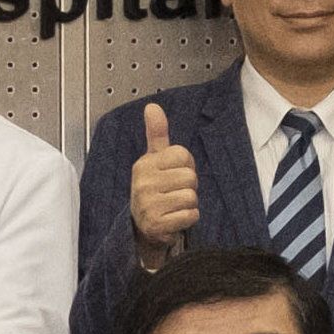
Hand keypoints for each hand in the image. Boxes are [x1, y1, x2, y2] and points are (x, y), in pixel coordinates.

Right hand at [128, 101, 198, 260]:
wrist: (143, 227)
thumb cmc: (154, 190)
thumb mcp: (154, 160)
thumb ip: (157, 134)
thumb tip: (152, 107)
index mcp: (145, 164)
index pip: (183, 155)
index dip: (186, 166)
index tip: (174, 175)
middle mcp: (143, 183)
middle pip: (190, 176)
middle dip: (189, 186)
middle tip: (174, 193)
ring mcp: (148, 204)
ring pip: (191, 196)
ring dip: (189, 204)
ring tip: (175, 206)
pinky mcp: (156, 224)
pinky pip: (190, 215)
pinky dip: (188, 218)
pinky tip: (175, 218)